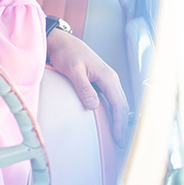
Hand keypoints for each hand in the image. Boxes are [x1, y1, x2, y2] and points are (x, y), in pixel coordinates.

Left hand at [47, 29, 129, 146]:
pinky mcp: (100, 81)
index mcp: (108, 77)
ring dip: (119, 118)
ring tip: (116, 135)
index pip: (119, 104)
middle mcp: (111, 79)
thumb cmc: (66, 53)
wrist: (61, 41)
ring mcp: (106, 80)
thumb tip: (94, 106)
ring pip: (118, 102)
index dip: (120, 123)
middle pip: (122, 105)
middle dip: (122, 124)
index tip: (118, 138)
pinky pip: (111, 99)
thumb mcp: (73, 70)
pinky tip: (108, 120)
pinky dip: (112, 110)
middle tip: (119, 143)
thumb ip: (84, 87)